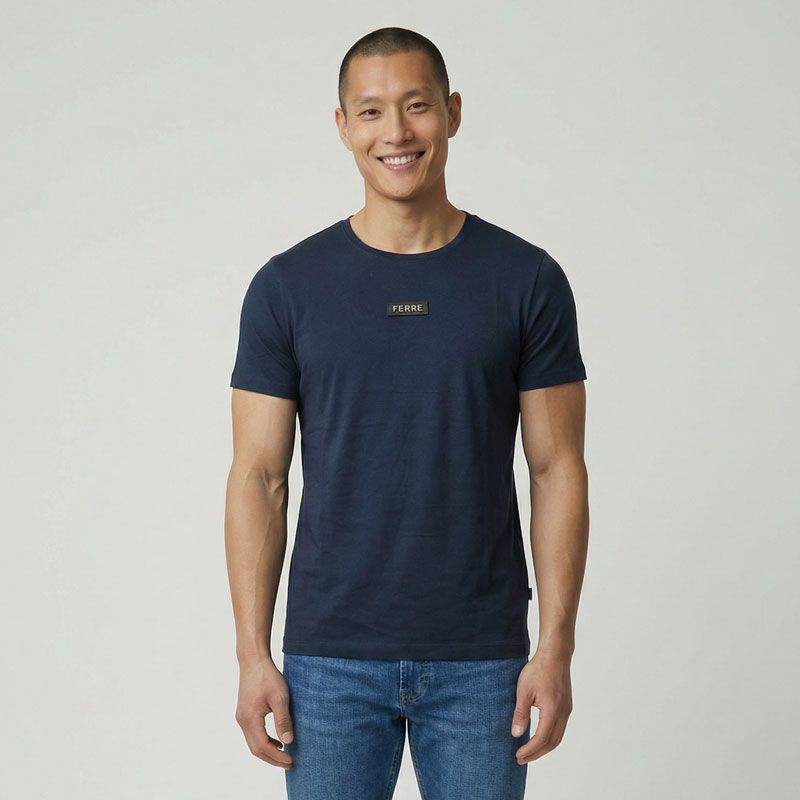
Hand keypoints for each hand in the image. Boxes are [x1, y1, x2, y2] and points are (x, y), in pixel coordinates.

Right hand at [235, 657, 294, 769]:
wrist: (253, 660)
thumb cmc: (267, 676)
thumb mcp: (280, 697)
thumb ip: (283, 720)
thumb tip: (288, 742)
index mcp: (250, 719)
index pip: (263, 747)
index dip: (277, 757)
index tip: (291, 761)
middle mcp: (242, 721)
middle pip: (256, 749)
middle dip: (272, 759)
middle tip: (289, 764)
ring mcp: (241, 717)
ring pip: (253, 742)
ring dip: (268, 751)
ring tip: (284, 755)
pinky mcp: (244, 712)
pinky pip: (253, 733)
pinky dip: (264, 741)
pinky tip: (276, 740)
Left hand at [510, 650, 572, 764]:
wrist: (555, 655)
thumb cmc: (538, 669)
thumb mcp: (524, 690)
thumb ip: (520, 713)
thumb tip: (516, 734)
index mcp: (552, 710)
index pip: (541, 738)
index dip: (530, 750)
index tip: (518, 755)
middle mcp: (563, 713)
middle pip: (552, 742)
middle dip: (536, 753)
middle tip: (521, 759)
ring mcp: (567, 710)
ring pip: (557, 737)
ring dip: (543, 748)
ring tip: (529, 752)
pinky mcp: (566, 706)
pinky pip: (560, 729)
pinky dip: (549, 738)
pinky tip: (539, 737)